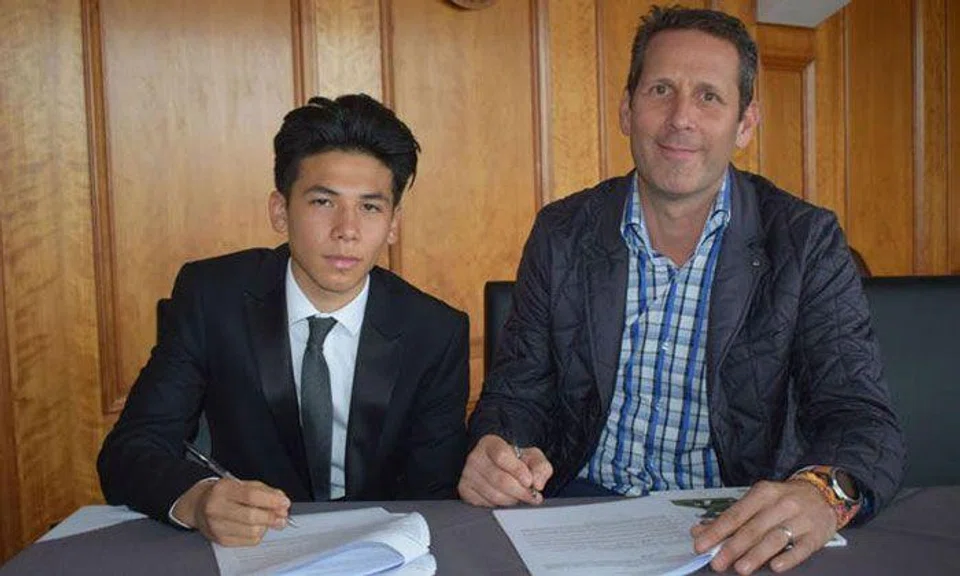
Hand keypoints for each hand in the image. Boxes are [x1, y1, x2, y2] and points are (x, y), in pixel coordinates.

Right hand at [173, 478, 291, 545]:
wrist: (198, 506)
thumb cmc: (224, 493)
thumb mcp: (243, 484)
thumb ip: (264, 491)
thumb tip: (281, 501)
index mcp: (223, 489)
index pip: (251, 496)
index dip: (271, 501)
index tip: (285, 503)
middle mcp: (216, 508)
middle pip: (251, 517)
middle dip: (272, 517)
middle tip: (282, 516)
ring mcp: (217, 526)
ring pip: (252, 531)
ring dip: (266, 526)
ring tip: (267, 520)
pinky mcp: (221, 540)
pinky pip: (249, 541)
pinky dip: (258, 534)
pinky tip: (256, 527)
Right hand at [458, 434, 551, 506]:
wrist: (497, 464)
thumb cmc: (515, 460)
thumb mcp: (532, 457)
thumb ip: (540, 467)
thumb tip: (537, 484)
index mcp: (491, 443)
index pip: (502, 457)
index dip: (518, 471)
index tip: (530, 482)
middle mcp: (475, 457)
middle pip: (500, 480)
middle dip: (521, 492)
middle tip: (532, 496)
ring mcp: (468, 474)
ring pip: (494, 495)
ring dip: (512, 500)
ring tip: (519, 496)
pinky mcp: (464, 489)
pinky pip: (485, 504)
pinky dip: (499, 505)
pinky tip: (505, 497)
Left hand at [691, 480, 835, 574]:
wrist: (825, 493)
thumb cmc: (784, 500)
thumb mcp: (758, 500)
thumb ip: (731, 517)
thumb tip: (700, 531)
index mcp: (763, 492)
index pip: (736, 514)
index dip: (717, 531)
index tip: (701, 544)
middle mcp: (782, 504)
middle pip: (753, 528)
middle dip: (733, 547)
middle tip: (717, 562)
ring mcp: (801, 519)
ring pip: (775, 538)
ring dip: (756, 554)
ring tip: (740, 568)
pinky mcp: (817, 535)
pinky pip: (802, 548)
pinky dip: (788, 558)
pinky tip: (775, 566)